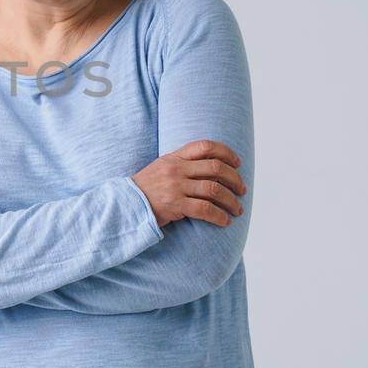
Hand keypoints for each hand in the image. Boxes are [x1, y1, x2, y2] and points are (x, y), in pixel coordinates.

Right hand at [130, 139, 246, 226]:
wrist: (125, 205)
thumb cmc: (147, 189)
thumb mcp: (161, 167)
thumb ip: (183, 164)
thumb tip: (212, 168)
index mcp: (174, 157)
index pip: (205, 146)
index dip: (226, 153)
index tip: (238, 163)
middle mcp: (176, 169)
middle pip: (215, 168)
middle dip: (234, 179)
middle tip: (242, 190)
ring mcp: (175, 187)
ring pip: (214, 190)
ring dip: (231, 201)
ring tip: (237, 209)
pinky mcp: (174, 205)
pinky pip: (205, 210)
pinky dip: (219, 216)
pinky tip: (225, 221)